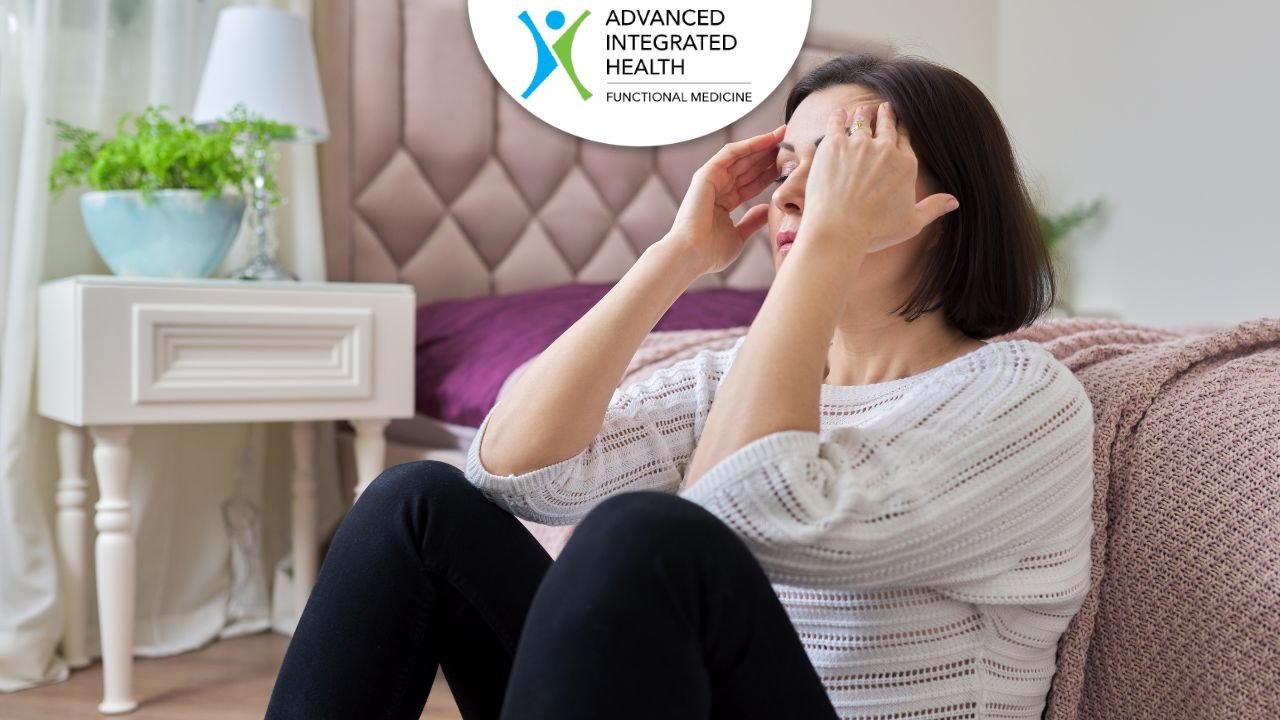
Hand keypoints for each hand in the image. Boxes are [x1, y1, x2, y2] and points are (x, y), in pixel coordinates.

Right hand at [667, 125, 784, 273]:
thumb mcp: (739, 236)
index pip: (752, 183)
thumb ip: (752, 221)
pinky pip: (731, 153)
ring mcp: (711, 179)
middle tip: (792, 141)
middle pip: (748, 167)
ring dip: (763, 144)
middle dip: (769, 154)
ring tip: (784, 133)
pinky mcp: (706, 174)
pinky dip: (750, 144)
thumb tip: (766, 209)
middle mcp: (717, 188)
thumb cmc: (710, 253)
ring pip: (742, 156)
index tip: (791, 165)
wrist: (691, 255)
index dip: (770, 173)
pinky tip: (768, 138)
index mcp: (724, 203)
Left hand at [800, 102, 958, 254]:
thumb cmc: (875, 231)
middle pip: (886, 125)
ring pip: (862, 121)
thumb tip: (954, 202)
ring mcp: (858, 144)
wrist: (839, 229)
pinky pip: (837, 123)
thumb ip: (933, 208)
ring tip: (863, 110)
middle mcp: (885, 150)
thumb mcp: (911, 223)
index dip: (901, 130)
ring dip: (864, 114)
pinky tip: (839, 113)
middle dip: (885, 115)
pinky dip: (839, 116)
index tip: (899, 124)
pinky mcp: (834, 145)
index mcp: (905, 164)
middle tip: (884, 108)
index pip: (904, 139)